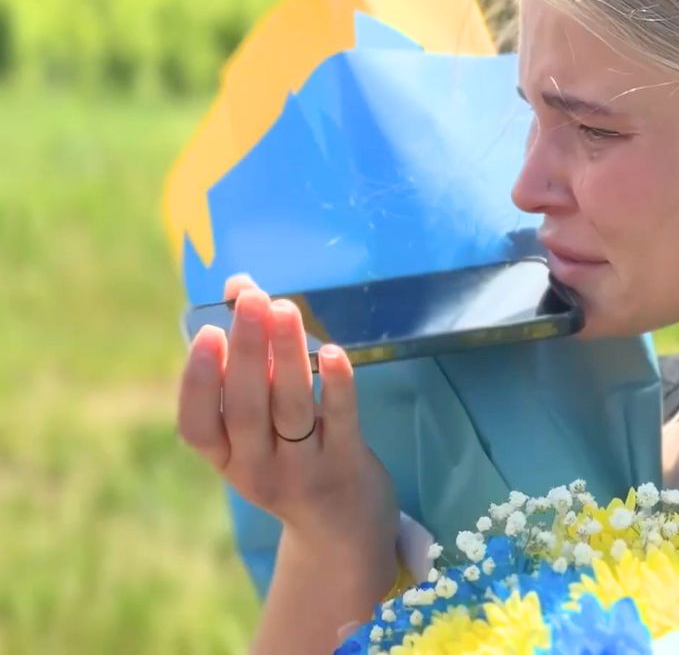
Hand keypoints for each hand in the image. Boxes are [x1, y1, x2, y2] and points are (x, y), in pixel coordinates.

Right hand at [176, 273, 398, 566]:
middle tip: (252, 300)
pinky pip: (340, 422)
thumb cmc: (294, 455)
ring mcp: (303, 470)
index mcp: (227, 458)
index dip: (198, 381)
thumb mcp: (259, 425)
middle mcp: (258, 469)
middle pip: (246, 408)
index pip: (196, 427)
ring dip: (287, 356)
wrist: (343, 529)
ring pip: (290, 409)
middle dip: (247, 350)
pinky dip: (335, 386)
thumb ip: (246, 360)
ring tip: (286, 309)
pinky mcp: (347, 465)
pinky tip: (332, 353)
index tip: (208, 333)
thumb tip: (238, 285)